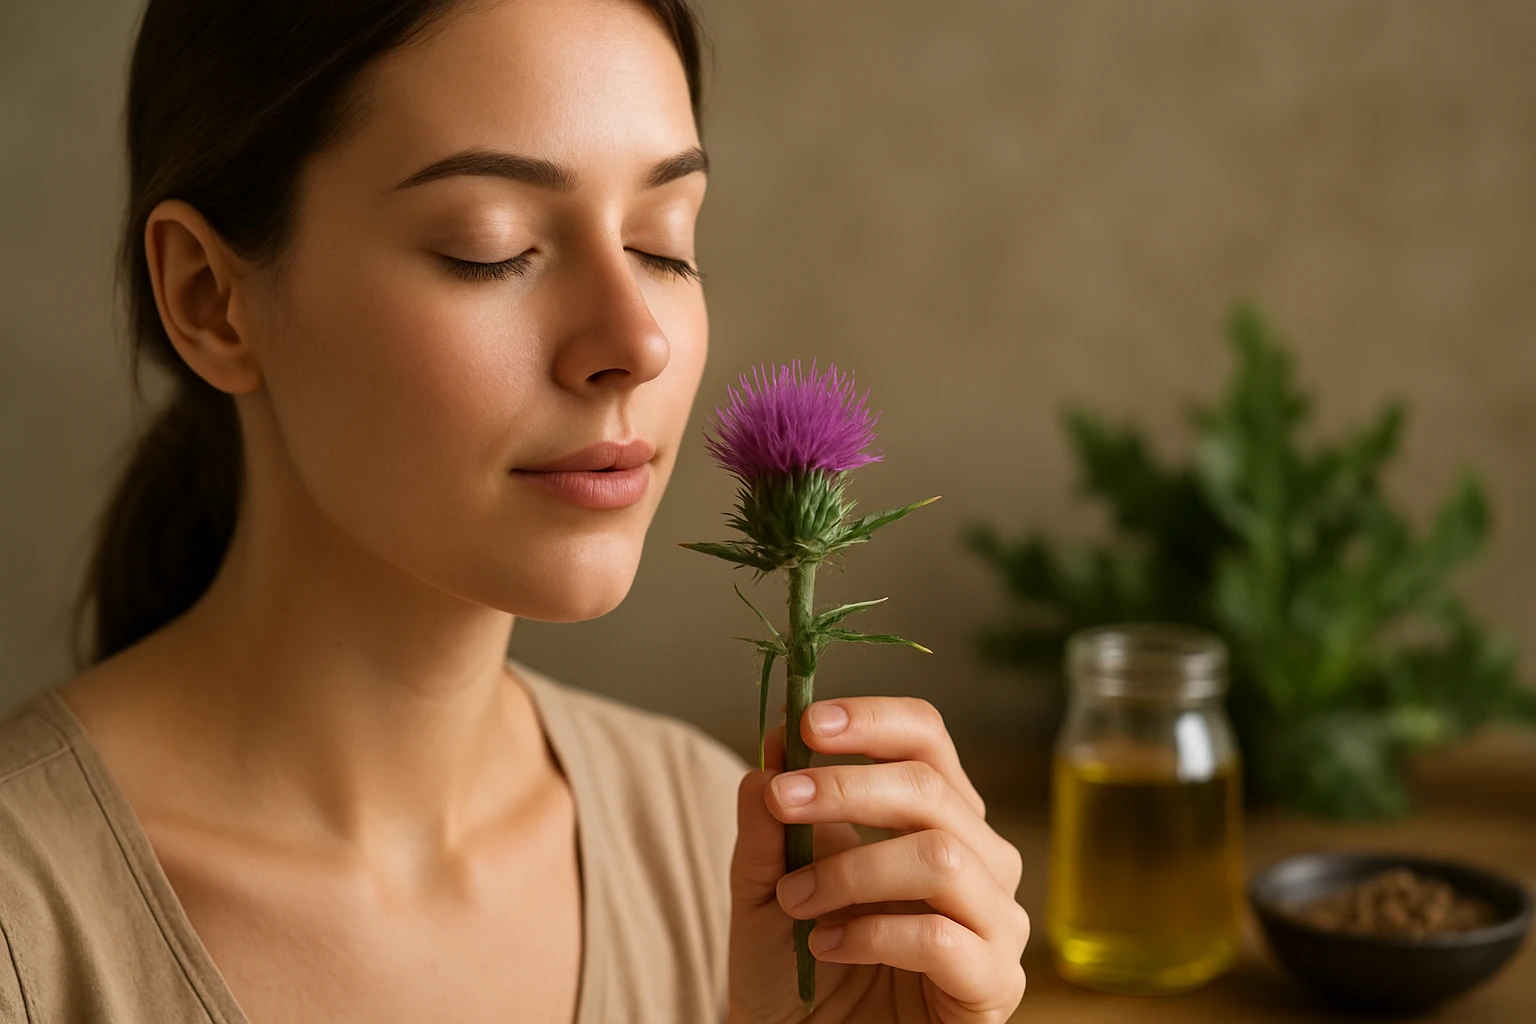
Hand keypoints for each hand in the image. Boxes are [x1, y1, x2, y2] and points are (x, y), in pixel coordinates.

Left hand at [727, 697, 1028, 1022]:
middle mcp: (980, 858)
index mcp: (936, 815)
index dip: (873, 719)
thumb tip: (773, 746)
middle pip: (932, 788)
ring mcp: (995, 922)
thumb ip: (769, 820)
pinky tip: (826, 946)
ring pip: (941, 858)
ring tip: (792, 899)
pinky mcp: (993, 985)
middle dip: (847, 787)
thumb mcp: (762, 885)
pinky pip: (943, 938)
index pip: (926, 738)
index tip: (808, 722)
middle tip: (782, 800)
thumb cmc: (799, 966)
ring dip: (852, 869)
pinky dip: (872, 934)